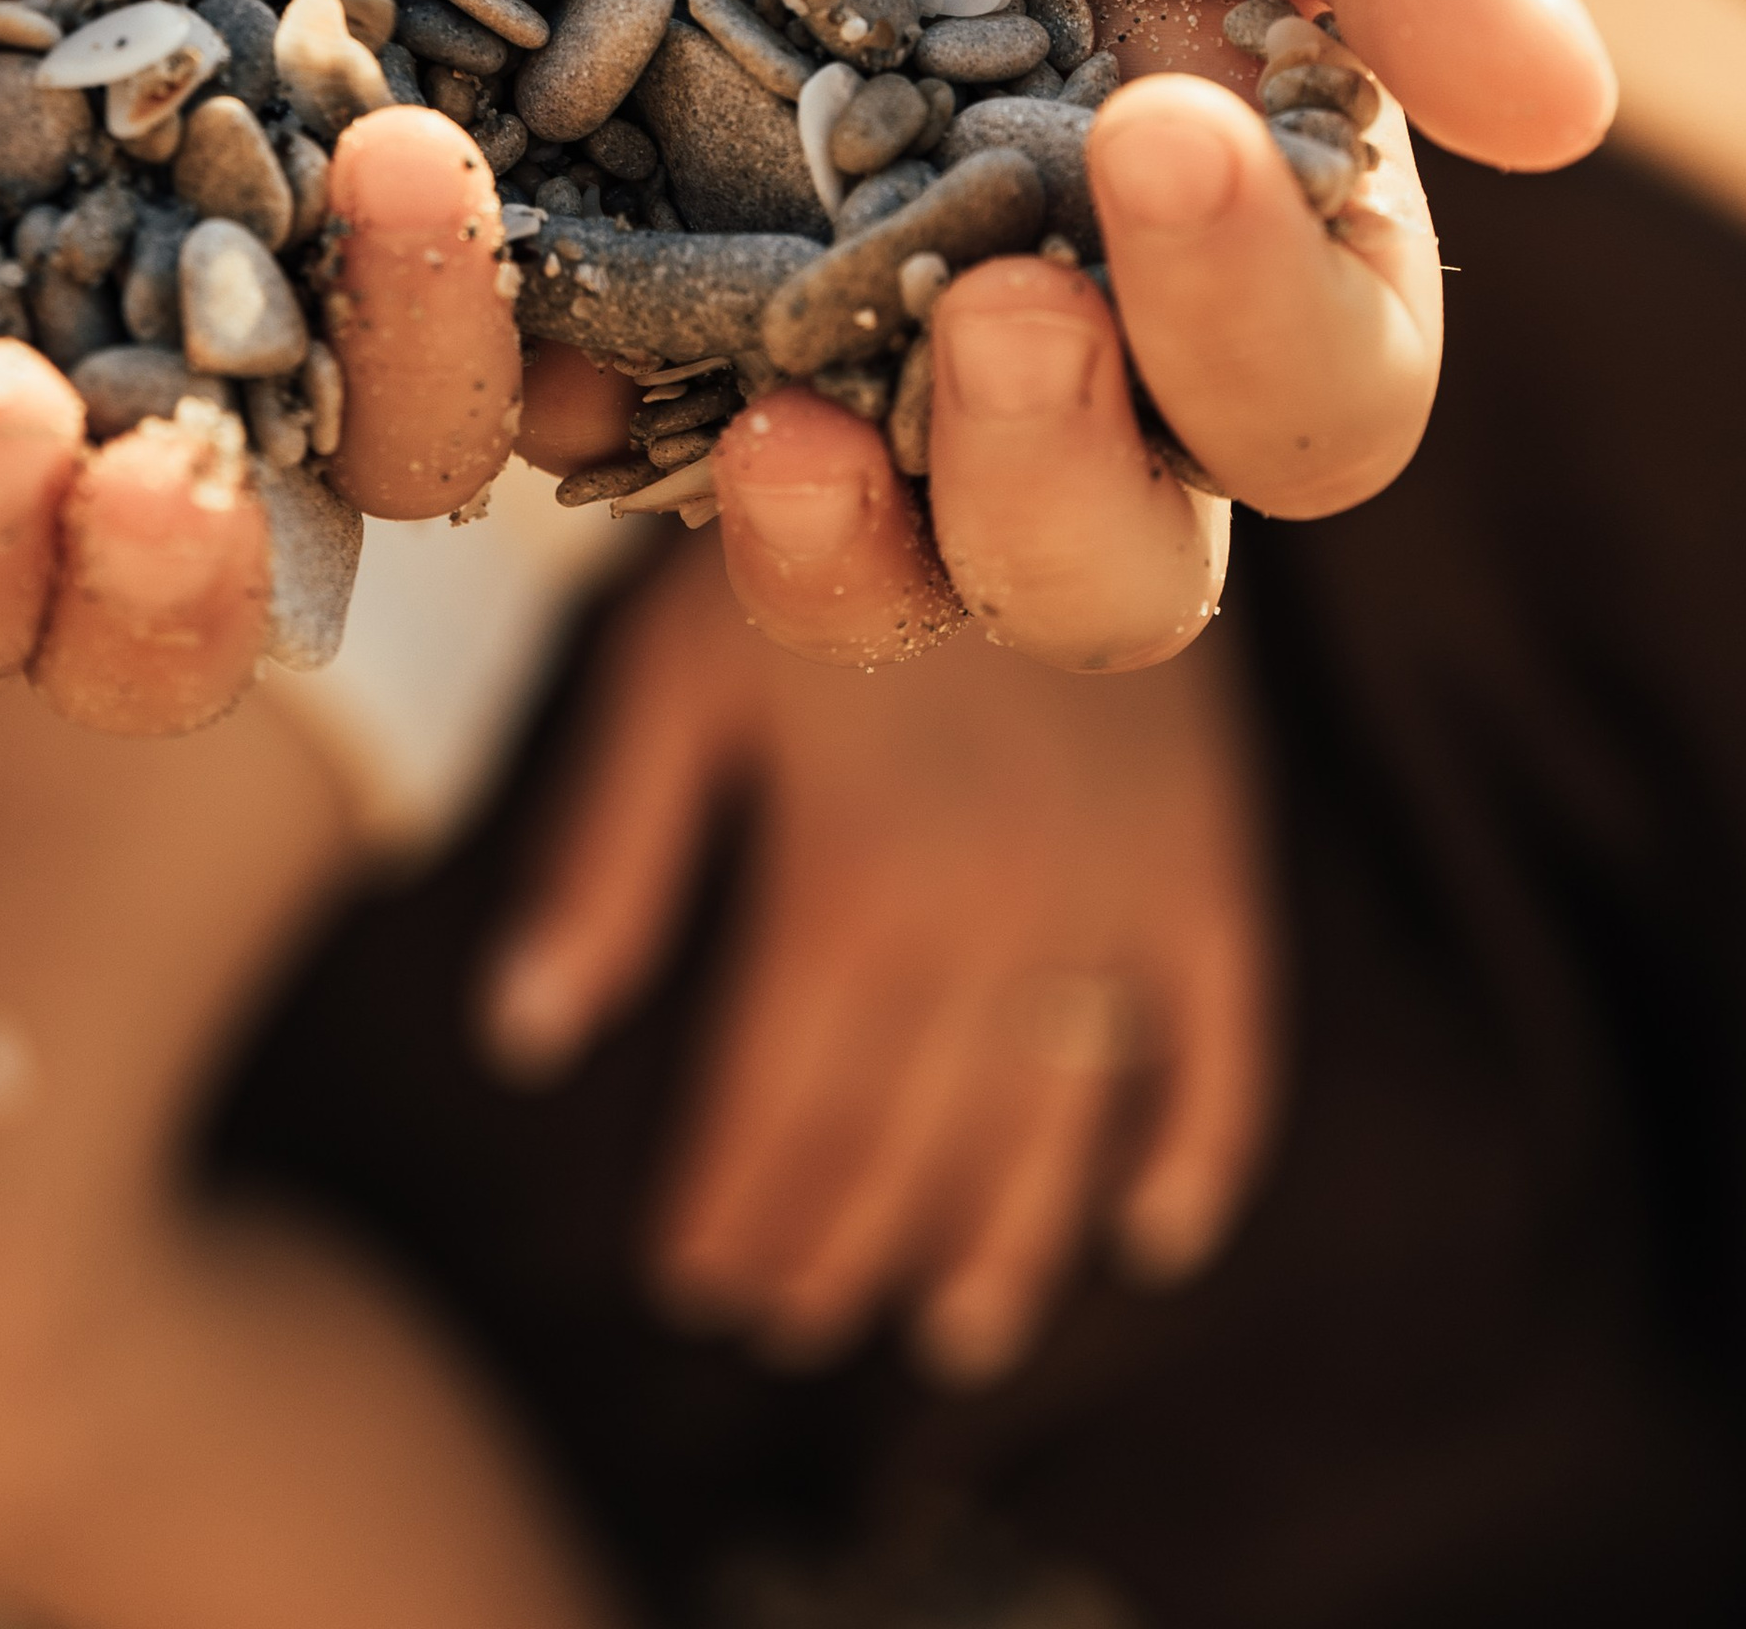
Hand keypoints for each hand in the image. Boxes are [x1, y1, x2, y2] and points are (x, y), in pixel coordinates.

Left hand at [480, 538, 1276, 1377]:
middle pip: (913, 1145)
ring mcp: (1122, 903)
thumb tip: (521, 1038)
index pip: (787, 1110)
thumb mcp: (679, 669)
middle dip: (841, 1249)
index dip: (736, 1211)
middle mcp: (999, 920)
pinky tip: (1151, 1234)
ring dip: (999, 1250)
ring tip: (943, 1331)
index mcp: (856, 881)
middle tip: (786, 1320)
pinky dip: (1195, 1153)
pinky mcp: (1214, 866)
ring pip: (1055, 1134)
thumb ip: (608, 855)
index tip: (690, 1279)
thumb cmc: (824, 536)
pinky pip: (1224, 1050)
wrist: (1025, 413)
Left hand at [605, 0, 1616, 671]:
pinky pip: (611, 404)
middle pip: (1099, 554)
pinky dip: (574, 397)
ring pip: (860, 548)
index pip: (1317, 386)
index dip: (1259, 327)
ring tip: (770, 433)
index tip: (1166, 140)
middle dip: (1050, 493)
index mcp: (1254, 196)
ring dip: (828, 540)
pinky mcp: (632, 235)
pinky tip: (531, 320)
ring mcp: (826, 290)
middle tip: (989, 323)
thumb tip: (1560, 111)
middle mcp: (1054, 294)